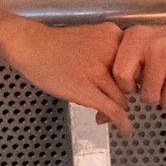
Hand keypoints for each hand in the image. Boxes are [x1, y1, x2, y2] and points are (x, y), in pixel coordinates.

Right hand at [0, 20, 129, 133]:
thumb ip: (109, 56)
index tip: (124, 89)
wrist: (30, 45)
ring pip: (122, 99)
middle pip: (131, 83)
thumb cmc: (55, 44)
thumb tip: (123, 84)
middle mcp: (110, 52)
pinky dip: (121, 122)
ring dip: (117, 111)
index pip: (136, 64)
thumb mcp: (90, 40)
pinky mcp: (87, 90)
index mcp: (113, 35)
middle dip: (123, 97)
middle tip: (112, 105)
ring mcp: (98, 71)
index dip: (131, 80)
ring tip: (103, 115)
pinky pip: (113, 110)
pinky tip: (124, 130)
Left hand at [112, 15, 165, 114]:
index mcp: (138, 40)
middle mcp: (159, 50)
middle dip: (153, 94)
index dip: (127, 86)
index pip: (122, 77)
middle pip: (148, 96)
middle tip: (160, 82)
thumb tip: (110, 105)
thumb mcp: (140, 40)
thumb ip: (124, 64)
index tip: (135, 84)